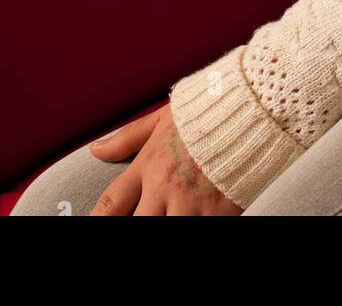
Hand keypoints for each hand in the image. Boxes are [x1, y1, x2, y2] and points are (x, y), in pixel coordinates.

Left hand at [88, 104, 243, 215]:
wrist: (250, 110)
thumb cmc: (206, 111)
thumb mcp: (162, 118)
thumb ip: (128, 137)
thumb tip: (96, 149)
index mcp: (148, 165)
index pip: (112, 202)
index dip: (97, 219)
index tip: (91, 225)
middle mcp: (164, 188)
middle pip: (137, 224)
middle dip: (135, 225)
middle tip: (140, 221)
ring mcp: (190, 204)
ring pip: (166, 230)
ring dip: (165, 226)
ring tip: (167, 219)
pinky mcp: (216, 214)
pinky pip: (198, 231)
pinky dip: (194, 227)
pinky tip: (195, 220)